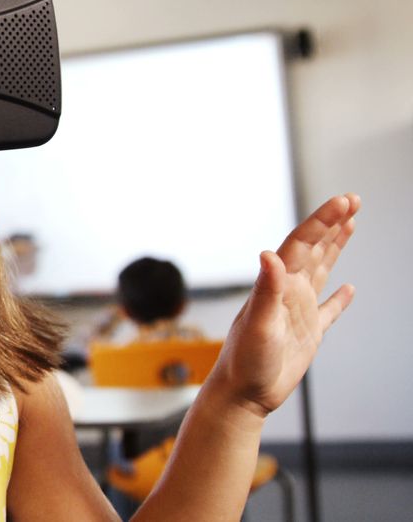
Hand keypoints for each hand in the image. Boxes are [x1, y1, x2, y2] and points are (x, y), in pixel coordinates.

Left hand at [211, 194, 359, 417]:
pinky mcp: (307, 333)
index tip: (344, 202)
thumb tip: (268, 254)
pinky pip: (328, 310)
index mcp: (277, 286)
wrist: (241, 394)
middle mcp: (287, 292)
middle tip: (353, 200)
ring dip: (335, 247)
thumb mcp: (258, 325)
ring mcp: (297, 311)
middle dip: (332, 223)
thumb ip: (266, 290)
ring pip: (321, 271)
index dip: (322, 221)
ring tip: (350, 224)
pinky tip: (349, 288)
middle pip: (313, 249)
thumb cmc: (244, 363)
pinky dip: (339, 298)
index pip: (302, 244)